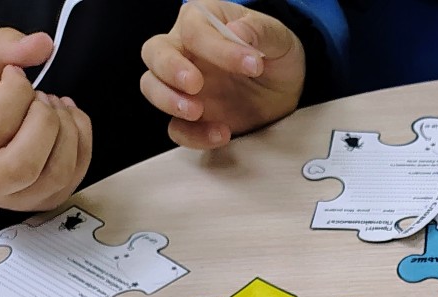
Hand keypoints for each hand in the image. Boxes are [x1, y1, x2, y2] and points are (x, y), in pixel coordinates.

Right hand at [0, 28, 92, 209]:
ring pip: (55, 174)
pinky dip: (82, 142)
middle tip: (42, 96)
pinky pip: (75, 177)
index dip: (18, 91)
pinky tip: (69, 119)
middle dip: (45, 120)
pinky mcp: (42, 202)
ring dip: (68, 132)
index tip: (17, 75)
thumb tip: (44, 44)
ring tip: (56, 106)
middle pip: (25, 160)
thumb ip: (4, 48)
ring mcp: (14, 200)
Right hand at [140, 1, 305, 149]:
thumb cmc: (275, 54)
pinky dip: (192, 135)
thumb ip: (259, 30)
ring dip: (167, 100)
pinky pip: (177, 128)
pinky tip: (222, 133)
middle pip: (154, 52)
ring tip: (196, 111)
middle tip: (195, 84)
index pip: (193, 28)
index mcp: (202, 21)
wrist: (285, 90)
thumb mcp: (278, 37)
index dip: (216, 47)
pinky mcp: (191, 117)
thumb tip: (236, 32)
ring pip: (152, 87)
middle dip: (170, 68)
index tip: (252, 64)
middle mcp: (184, 50)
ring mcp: (183, 85)